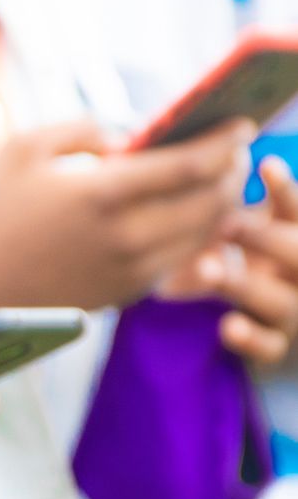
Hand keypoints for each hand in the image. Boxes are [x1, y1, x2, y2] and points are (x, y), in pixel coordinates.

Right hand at [0, 119, 252, 331]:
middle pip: (210, 202)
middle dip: (233, 173)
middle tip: (237, 152)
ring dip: (221, 207)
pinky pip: (178, 261)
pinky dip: (195, 236)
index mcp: (103, 193)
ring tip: (221, 182)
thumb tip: (130, 137)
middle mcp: (126, 237)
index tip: (243, 124)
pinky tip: (192, 215)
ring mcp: (129, 272)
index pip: (192, 165)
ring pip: (201, 236)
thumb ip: (85, 129)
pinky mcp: (124, 295)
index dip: (227, 141)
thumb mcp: (26, 148)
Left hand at [201, 156, 297, 365]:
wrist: (248, 317)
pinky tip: (227, 326)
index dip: (286, 192)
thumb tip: (216, 152)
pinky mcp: (275, 346)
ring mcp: (292, 311)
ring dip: (246, 285)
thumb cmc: (240, 258)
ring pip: (282, 301)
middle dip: (264, 237)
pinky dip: (250, 338)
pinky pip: (270, 347)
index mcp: (295, 237)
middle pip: (297, 253)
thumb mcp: (241, 226)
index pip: (297, 211)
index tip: (265, 165)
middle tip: (226, 223)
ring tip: (208, 268)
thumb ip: (234, 198)